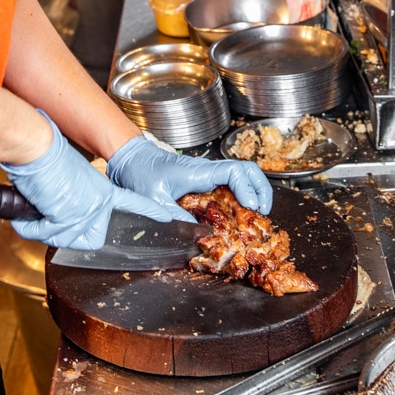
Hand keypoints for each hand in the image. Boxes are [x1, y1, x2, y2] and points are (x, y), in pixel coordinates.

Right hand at [1, 112, 181, 249]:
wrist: (40, 148)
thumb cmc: (51, 159)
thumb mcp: (75, 179)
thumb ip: (80, 199)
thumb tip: (65, 213)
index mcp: (104, 193)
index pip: (133, 204)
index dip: (149, 212)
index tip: (167, 217)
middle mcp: (97, 205)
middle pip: (89, 240)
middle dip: (67, 233)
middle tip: (54, 213)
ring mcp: (82, 214)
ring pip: (60, 239)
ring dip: (42, 226)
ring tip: (40, 205)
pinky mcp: (63, 218)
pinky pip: (40, 234)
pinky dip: (28, 225)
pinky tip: (27, 213)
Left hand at [106, 134, 272, 219]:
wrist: (131, 160)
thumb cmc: (140, 174)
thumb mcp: (154, 200)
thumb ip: (175, 217)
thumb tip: (198, 235)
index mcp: (199, 172)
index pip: (235, 171)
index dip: (249, 188)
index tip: (252, 207)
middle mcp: (208, 171)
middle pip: (247, 172)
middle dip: (261, 190)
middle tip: (264, 212)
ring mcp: (207, 175)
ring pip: (242, 178)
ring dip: (254, 193)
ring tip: (257, 215)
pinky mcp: (204, 182)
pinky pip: (230, 186)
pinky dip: (241, 197)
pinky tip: (240, 214)